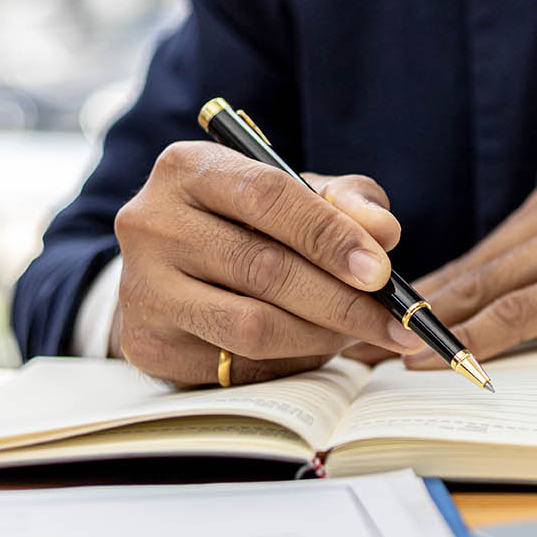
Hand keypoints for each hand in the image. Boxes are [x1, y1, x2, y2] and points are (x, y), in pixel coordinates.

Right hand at [109, 142, 421, 385]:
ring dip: (320, 336)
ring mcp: (143, 289)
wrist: (173, 272)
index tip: (380, 271)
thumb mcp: (296, 196)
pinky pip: (237, 367)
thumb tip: (383, 231)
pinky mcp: (148, 344)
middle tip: (394, 322)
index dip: (331, 236)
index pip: (268, 196)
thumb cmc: (248, 225)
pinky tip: (311, 348)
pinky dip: (290, 363)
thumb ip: (346, 203)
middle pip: (264, 268)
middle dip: (342, 301)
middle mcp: (152, 224)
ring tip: (355, 333)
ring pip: (252, 326)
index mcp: (188, 169)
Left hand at [351, 170, 536, 372]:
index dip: (432, 291)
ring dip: (439, 328)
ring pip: (492, 286)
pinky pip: (525, 311)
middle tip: (371, 344)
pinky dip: (480, 339)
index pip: (484, 250)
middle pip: (478, 265)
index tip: (390, 323)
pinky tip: (448, 358)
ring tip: (394, 357)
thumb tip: (477, 313)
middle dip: (421, 311)